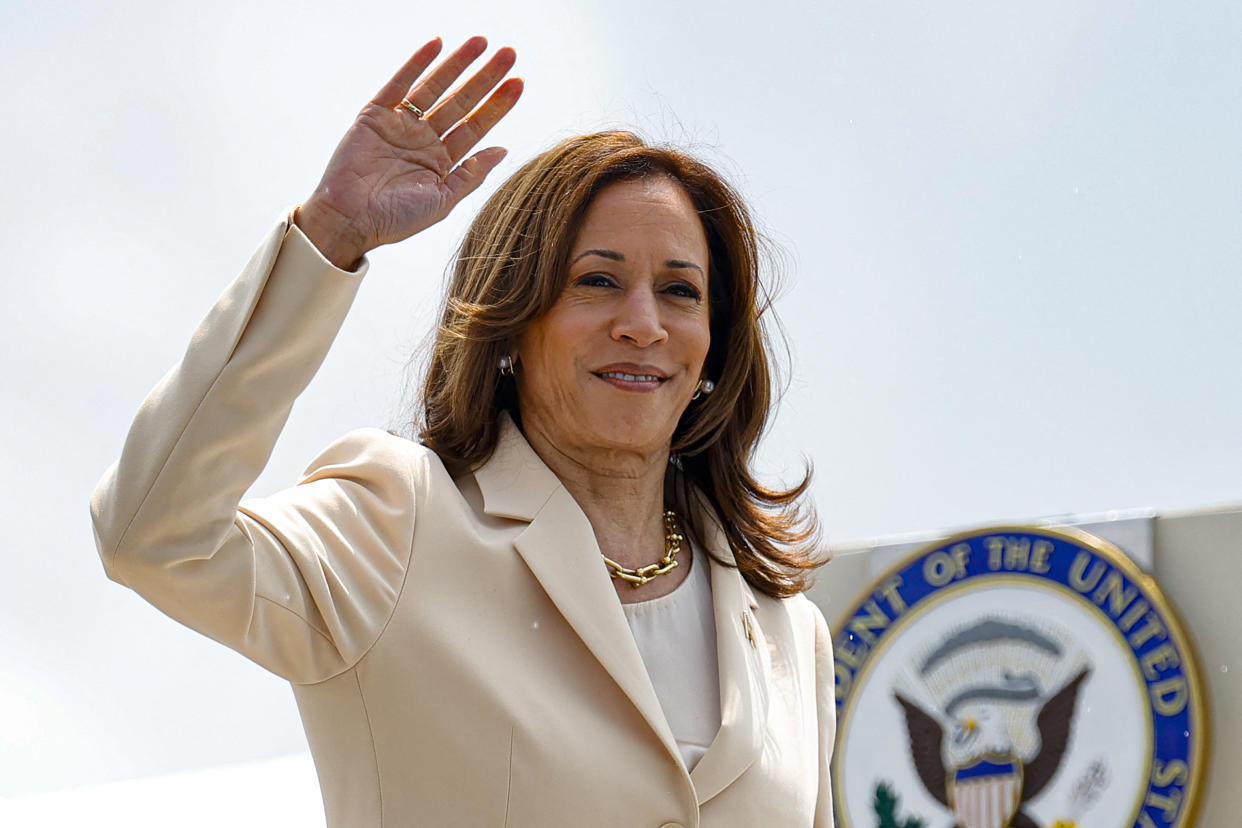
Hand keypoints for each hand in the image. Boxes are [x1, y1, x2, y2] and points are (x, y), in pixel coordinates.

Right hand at [296, 37, 522, 268]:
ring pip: (435, 87)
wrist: (350, 221)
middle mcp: (424, 139)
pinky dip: (417, 63)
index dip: (497, 105)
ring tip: (481, 42)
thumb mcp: (442, 201)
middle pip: (461, 101)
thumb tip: (503, 149)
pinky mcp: (375, 114)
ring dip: (458, 64)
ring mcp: (400, 124)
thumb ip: (471, 175)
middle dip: (485, 78)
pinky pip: (399, 84)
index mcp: (442, 160)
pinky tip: (437, 44)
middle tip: (509, 54)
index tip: (519, 83)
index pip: (476, 126)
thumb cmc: (395, 219)